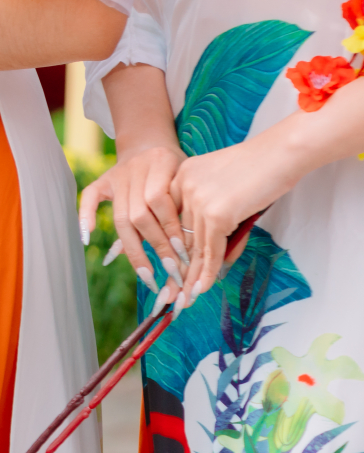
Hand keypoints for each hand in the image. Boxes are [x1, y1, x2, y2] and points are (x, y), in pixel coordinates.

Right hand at [77, 141, 184, 290]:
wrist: (150, 141)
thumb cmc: (177, 168)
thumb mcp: (187, 177)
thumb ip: (186, 205)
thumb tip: (190, 251)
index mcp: (161, 161)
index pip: (162, 201)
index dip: (172, 229)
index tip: (185, 257)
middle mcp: (136, 167)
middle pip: (140, 213)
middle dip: (158, 245)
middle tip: (172, 271)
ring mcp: (117, 175)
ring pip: (122, 215)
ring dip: (135, 248)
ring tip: (149, 273)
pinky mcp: (103, 180)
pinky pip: (89, 197)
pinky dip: (85, 216)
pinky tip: (87, 237)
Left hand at [170, 133, 305, 301]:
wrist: (280, 154)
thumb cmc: (260, 169)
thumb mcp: (225, 188)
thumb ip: (213, 213)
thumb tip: (212, 252)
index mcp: (180, 176)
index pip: (173, 221)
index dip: (174, 248)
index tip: (172, 270)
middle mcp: (182, 187)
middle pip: (179, 236)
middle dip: (179, 268)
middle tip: (174, 292)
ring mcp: (197, 200)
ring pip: (194, 246)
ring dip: (192, 275)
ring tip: (187, 297)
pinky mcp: (216, 213)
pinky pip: (211, 248)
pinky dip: (209, 270)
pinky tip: (203, 286)